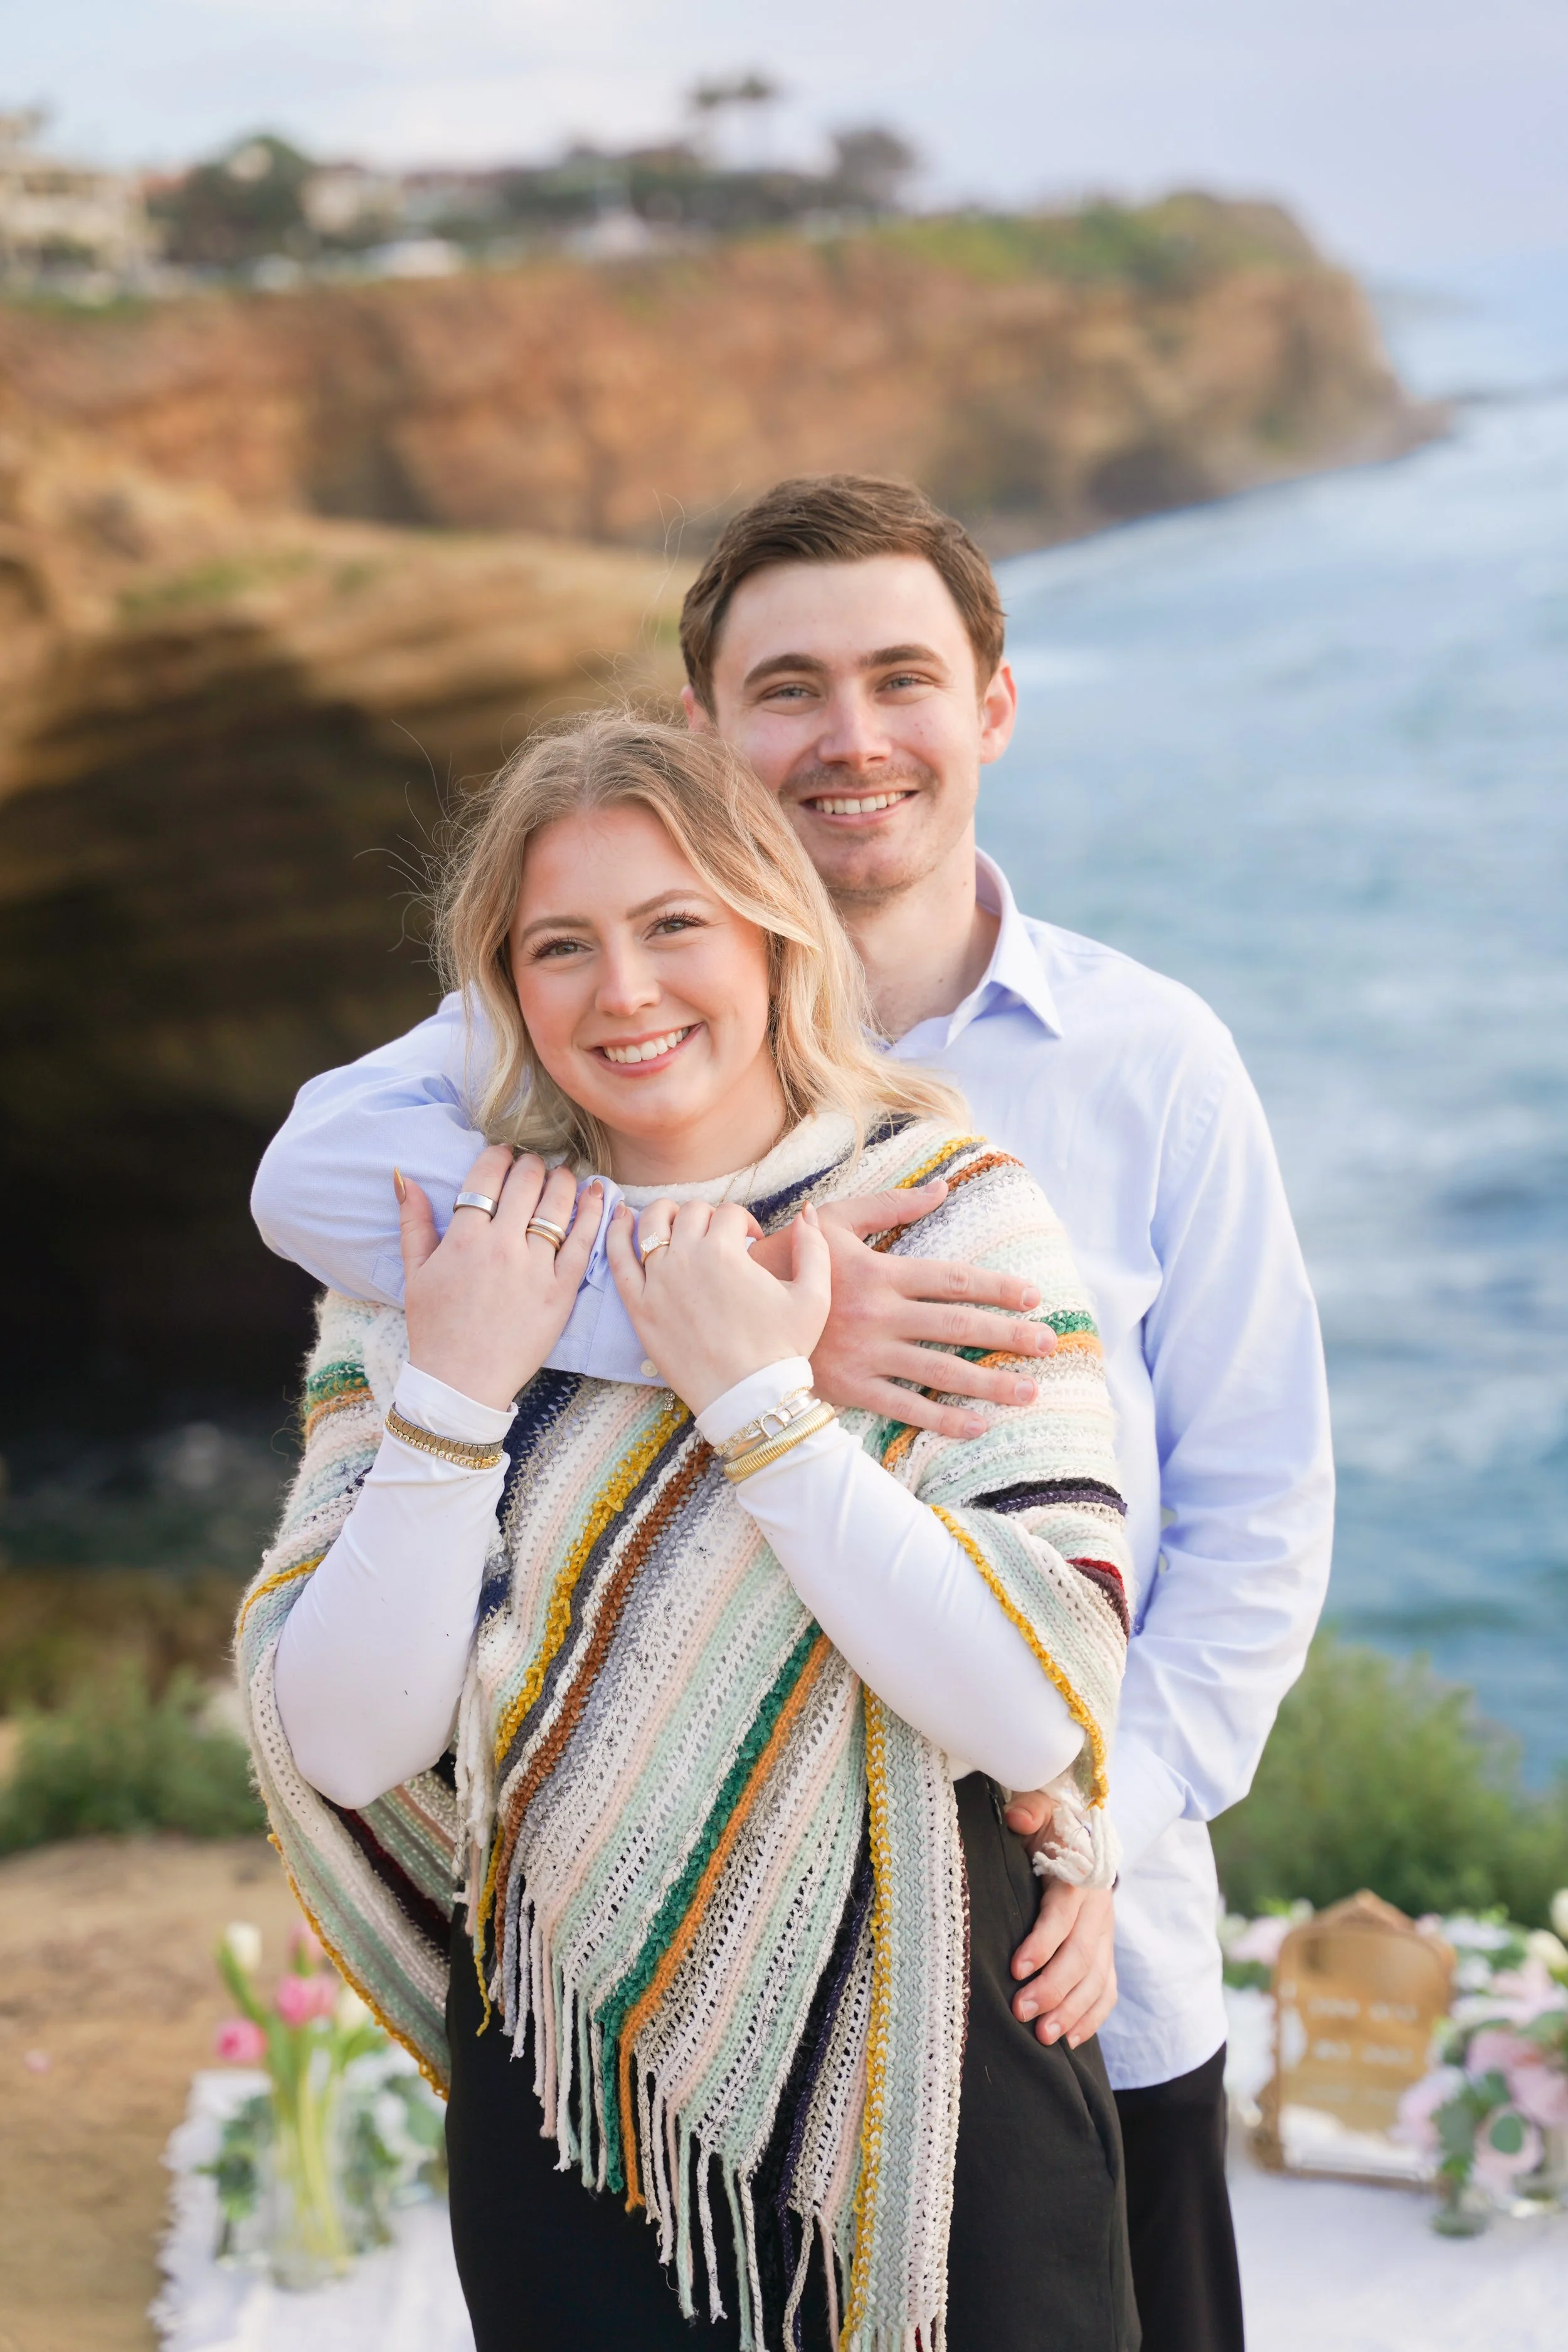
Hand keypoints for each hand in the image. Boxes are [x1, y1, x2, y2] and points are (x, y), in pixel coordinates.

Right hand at [397, 1146, 602, 1408]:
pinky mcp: (562, 1291)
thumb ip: (414, 1223)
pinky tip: (597, 1193)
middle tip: (533, 1165)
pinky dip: (594, 1212)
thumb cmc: (435, 1329)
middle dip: (531, 1163)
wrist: (461, 1383)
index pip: (487, 1175)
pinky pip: (585, 1241)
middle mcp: (502, 1247)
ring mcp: (536, 1268)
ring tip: (561, 1175)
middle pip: (526, 1181)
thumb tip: (407, 1177)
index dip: (498, 1155)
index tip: (503, 1154)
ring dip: (562, 1179)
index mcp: (464, 1239)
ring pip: (558, 1203)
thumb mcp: (415, 1274)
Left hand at [605, 1197, 830, 1414]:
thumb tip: (807, 1212)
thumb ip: (814, 1248)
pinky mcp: (639, 1307)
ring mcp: (657, 1282)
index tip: (751, 1243)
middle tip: (719, 1240)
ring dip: (665, 1214)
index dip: (745, 1224)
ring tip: (676, 1224)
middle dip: (710, 1219)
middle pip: (691, 1212)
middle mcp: (686, 1259)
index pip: (729, 1213)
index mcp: (726, 1251)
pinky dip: (617, 1233)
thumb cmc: (782, 1349)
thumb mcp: (814, 1296)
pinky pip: (618, 1259)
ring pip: (652, 1223)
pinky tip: (621, 1219)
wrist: (748, 1397)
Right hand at [749, 1180, 1055, 1439]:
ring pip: (939, 1371)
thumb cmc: (787, 1260)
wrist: (732, 1312)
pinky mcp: (850, 1388)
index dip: (996, 1288)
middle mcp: (880, 1314)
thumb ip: (891, 1205)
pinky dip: (943, 1420)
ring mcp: (867, 1354)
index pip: (953, 1279)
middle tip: (1049, 1345)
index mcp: (880, 1272)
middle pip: (957, 1326)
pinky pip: (905, 1407)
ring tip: (1029, 1392)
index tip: (1033, 1298)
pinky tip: (978, 1426)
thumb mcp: (836, 1221)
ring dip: (989, 1384)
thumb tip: (943, 1187)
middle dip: (1008, 1336)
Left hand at [1004, 1783, 1116, 2045]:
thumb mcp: (1040, 1812)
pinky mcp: (1107, 1953)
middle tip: (1021, 2013)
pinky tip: (1071, 2040)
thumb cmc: (1049, 1830)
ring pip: (1097, 1980)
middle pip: (1081, 1955)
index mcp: (1079, 1877)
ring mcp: (1106, 1935)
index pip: (1063, 1915)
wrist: (1081, 1839)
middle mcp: (1098, 1910)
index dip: (1042, 1943)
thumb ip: (1031, 1812)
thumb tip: (1018, 1817)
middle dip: (1053, 1988)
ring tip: (1044, 2036)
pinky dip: (1092, 2017)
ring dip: (1072, 2011)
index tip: (1016, 1968)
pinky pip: (1107, 1991)